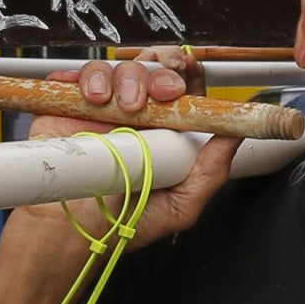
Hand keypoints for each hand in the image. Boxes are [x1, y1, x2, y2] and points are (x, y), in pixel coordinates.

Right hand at [18, 55, 233, 251]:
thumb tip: (236, 136)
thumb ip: (212, 172)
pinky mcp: (68, 109)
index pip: (182, 89)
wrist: (73, 234)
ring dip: (123, 77)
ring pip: (117, 69)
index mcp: (164, 132)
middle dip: (158, 73)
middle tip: (158, 93)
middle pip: (152, 71)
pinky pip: (76, 77)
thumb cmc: (124, 225)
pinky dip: (81, 77)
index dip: (186, 72)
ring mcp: (102, 111)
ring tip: (119, 106)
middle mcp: (135, 116)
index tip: (188, 69)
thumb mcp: (180, 206)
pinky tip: (89, 96)